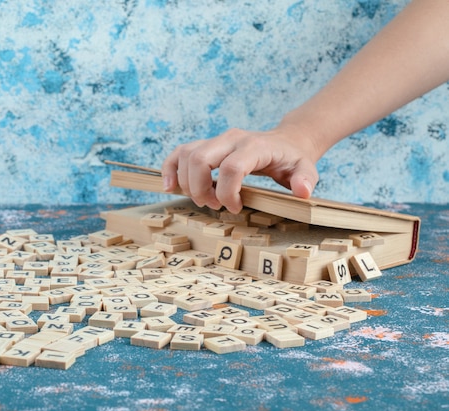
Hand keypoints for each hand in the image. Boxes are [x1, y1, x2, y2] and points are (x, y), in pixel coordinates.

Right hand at [161, 127, 319, 212]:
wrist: (286, 141)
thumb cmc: (292, 160)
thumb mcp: (306, 169)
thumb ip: (305, 180)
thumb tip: (302, 191)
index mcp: (254, 146)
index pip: (230, 167)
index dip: (227, 192)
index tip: (234, 208)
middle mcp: (231, 139)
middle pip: (200, 159)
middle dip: (201, 189)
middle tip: (214, 206)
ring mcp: (216, 140)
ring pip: (186, 155)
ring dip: (187, 183)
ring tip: (203, 200)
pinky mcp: (206, 144)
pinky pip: (180, 152)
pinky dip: (170, 168)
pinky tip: (169, 186)